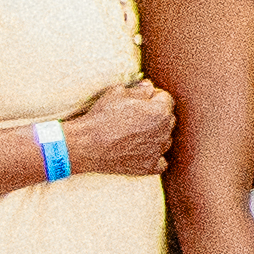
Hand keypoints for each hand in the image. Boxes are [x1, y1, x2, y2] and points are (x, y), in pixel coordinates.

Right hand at [59, 81, 179, 181]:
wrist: (86, 145)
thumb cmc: (101, 116)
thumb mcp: (118, 92)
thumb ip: (139, 89)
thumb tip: (149, 87)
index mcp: (160, 111)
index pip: (166, 98)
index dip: (152, 97)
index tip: (140, 100)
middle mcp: (164, 132)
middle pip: (167, 118)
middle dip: (156, 114)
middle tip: (136, 116)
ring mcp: (158, 151)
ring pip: (165, 139)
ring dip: (156, 135)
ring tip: (135, 133)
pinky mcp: (149, 167)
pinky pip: (161, 161)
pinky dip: (154, 157)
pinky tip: (142, 151)